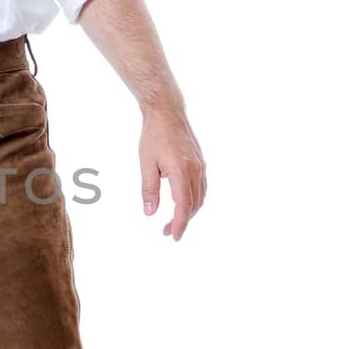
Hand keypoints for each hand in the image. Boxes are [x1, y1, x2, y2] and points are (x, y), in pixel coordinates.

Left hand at [139, 103, 206, 241]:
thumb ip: (149, 189)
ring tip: (174, 221)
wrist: (167, 112)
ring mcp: (200, 166)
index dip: (179, 223)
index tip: (174, 236)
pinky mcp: (200, 162)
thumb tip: (149, 212)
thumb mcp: (146, 163)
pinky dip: (194, 200)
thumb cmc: (154, 136)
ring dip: (189, 212)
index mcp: (181, 171)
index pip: (183, 205)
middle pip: (194, 204)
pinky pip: (201, 187)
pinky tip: (183, 203)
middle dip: (183, 221)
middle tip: (167, 231)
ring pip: (200, 197)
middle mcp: (195, 170)